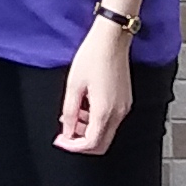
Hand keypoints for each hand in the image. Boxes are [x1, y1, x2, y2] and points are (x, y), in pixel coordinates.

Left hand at [57, 18, 131, 154]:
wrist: (112, 39)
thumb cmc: (93, 56)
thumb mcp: (73, 85)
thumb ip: (69, 111)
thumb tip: (67, 130)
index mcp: (105, 110)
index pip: (91, 143)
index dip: (73, 146)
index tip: (60, 141)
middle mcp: (118, 112)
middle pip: (101, 144)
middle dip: (81, 142)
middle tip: (65, 134)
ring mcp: (124, 107)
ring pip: (106, 132)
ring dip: (88, 130)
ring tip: (72, 115)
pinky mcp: (125, 100)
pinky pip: (111, 120)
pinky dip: (96, 120)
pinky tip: (84, 107)